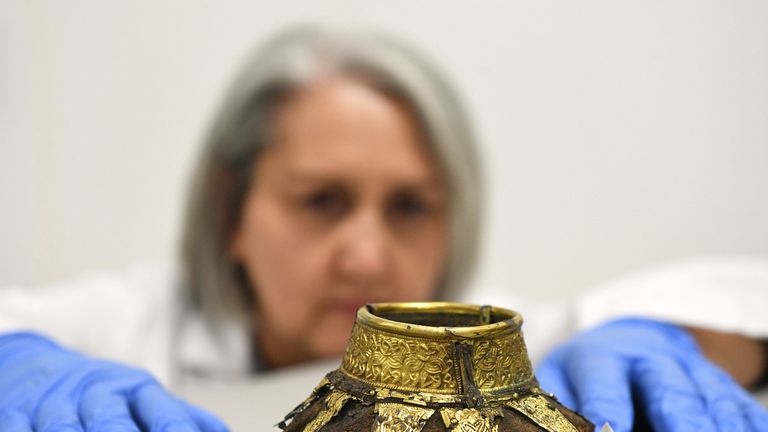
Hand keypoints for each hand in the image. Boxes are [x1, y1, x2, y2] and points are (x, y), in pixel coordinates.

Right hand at [0, 331, 228, 431]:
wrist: (36, 367)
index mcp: (136, 389)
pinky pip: (16, 429)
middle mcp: (97, 393)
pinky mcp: (14, 413)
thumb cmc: (104, 395)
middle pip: (111, 421)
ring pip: (63, 427)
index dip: (175, 431)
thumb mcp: (144, 400)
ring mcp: (54, 404)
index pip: (161, 412)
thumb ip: (185, 419)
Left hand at [536, 319, 767, 431]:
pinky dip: (747, 419)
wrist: (626, 345)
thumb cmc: (584, 376)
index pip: (603, 378)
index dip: (608, 404)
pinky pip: (737, 400)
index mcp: (599, 356)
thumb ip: (556, 406)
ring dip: (715, 422)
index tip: (611, 428)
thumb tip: (541, 426)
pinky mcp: (715, 381)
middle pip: (665, 386)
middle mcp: (646, 357)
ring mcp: (686, 367)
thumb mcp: (559, 381)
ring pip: (707, 394)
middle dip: (677, 417)